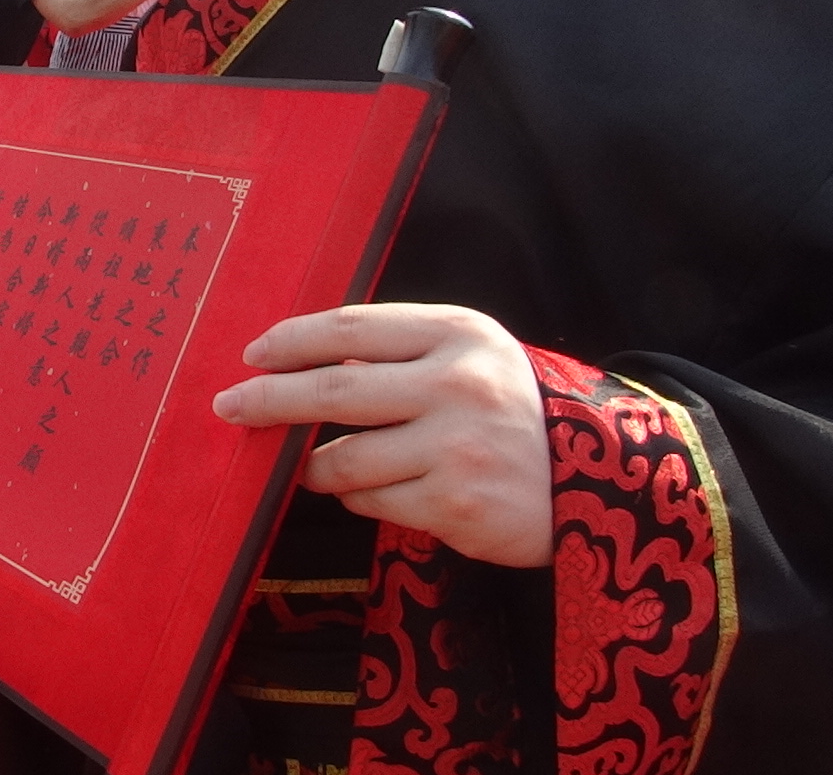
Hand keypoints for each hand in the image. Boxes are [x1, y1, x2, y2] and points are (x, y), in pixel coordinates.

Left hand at [211, 303, 549, 567]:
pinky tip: (372, 492)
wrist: (603, 482)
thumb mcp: (472, 358)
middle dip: (269, 400)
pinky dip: (360, 498)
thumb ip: (400, 353)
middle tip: (229, 406)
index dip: (292, 340)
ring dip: (315, 465)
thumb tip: (300, 364)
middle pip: (333, 392)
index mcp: (459, 333)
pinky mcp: (456, 505)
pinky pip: (373, 501)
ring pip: (345, 457)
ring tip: (310, 466)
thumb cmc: (515, 413)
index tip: (252, 353)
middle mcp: (458, 385)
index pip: (352, 329)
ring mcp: (458, 448)